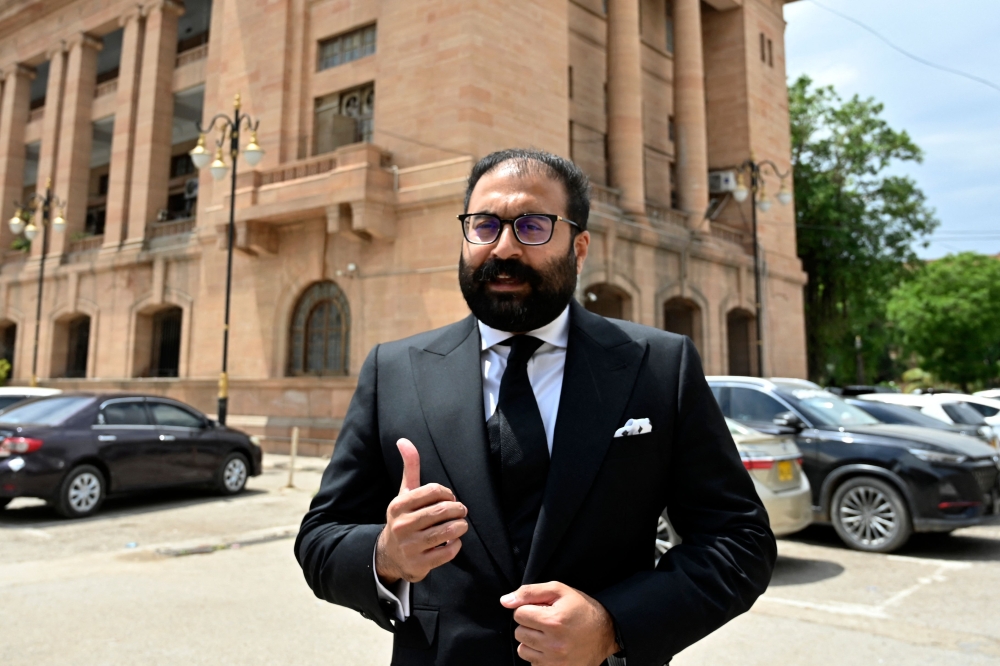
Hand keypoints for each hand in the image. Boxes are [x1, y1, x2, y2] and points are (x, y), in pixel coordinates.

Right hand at [375, 438, 468, 583]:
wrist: (390, 555)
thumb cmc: (404, 518)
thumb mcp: (404, 494)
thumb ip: (409, 468)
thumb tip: (404, 440)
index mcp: (398, 505)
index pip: (433, 491)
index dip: (448, 493)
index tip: (450, 497)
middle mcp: (402, 525)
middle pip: (443, 510)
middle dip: (458, 509)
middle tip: (460, 511)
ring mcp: (410, 546)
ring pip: (448, 531)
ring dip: (460, 526)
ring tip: (460, 525)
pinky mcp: (420, 564)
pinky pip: (448, 551)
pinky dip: (456, 545)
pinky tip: (453, 541)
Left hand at [501, 582, 618, 664]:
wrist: (607, 632)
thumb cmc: (582, 608)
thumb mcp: (559, 590)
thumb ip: (529, 592)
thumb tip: (505, 601)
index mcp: (553, 621)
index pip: (519, 614)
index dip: (528, 608)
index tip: (541, 609)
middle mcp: (553, 644)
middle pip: (519, 632)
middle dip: (529, 624)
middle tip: (546, 621)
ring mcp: (555, 661)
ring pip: (523, 649)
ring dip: (531, 641)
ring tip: (548, 634)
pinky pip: (532, 663)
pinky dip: (538, 655)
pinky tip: (551, 647)